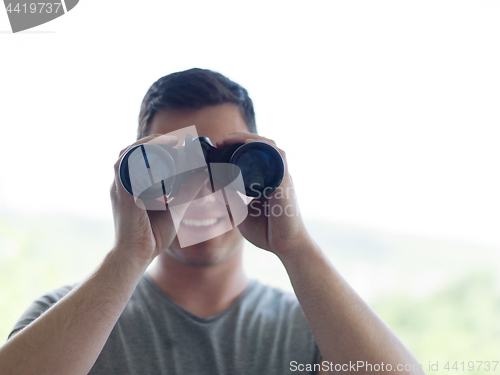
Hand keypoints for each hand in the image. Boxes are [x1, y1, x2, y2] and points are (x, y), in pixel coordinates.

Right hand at [110, 134, 209, 263]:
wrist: (137, 256)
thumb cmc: (152, 235)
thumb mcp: (176, 207)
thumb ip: (188, 190)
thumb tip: (203, 172)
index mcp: (134, 183)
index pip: (142, 155)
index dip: (159, 144)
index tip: (180, 143)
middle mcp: (124, 181)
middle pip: (134, 149)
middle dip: (156, 140)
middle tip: (178, 140)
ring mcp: (120, 186)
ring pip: (129, 152)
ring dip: (150, 143)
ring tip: (172, 142)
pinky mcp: (122, 192)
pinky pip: (127, 165)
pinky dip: (143, 156)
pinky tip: (162, 154)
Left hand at [216, 133, 310, 257]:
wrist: (286, 246)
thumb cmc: (268, 232)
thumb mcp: (242, 212)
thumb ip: (232, 199)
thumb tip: (217, 186)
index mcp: (267, 179)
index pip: (254, 154)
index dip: (237, 146)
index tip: (219, 147)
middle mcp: (276, 174)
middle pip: (262, 145)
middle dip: (240, 138)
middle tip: (221, 141)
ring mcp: (282, 176)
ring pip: (270, 146)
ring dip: (250, 138)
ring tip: (231, 139)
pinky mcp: (285, 182)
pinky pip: (278, 157)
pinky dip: (263, 147)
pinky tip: (248, 145)